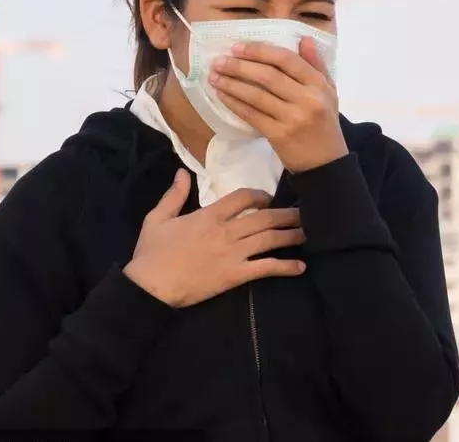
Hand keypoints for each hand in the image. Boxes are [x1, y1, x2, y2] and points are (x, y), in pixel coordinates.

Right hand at [123, 170, 306, 307]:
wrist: (150, 287)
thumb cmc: (152, 253)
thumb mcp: (157, 218)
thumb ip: (173, 194)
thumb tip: (182, 172)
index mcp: (209, 215)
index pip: (243, 197)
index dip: (260, 196)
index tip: (268, 199)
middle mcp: (226, 231)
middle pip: (265, 218)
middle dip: (287, 214)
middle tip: (304, 213)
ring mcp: (233, 254)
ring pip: (270, 239)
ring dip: (291, 235)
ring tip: (308, 233)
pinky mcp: (235, 275)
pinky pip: (265, 268)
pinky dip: (285, 267)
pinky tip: (300, 267)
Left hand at [209, 37, 347, 172]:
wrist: (326, 163)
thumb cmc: (325, 123)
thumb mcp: (329, 91)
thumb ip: (317, 65)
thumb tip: (304, 39)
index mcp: (319, 84)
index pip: (286, 59)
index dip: (259, 51)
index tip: (238, 47)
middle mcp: (306, 99)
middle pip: (267, 75)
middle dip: (239, 66)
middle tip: (219, 60)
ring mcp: (292, 118)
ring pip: (256, 95)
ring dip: (231, 83)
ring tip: (215, 76)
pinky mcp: (278, 135)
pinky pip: (251, 114)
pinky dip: (234, 103)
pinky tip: (222, 95)